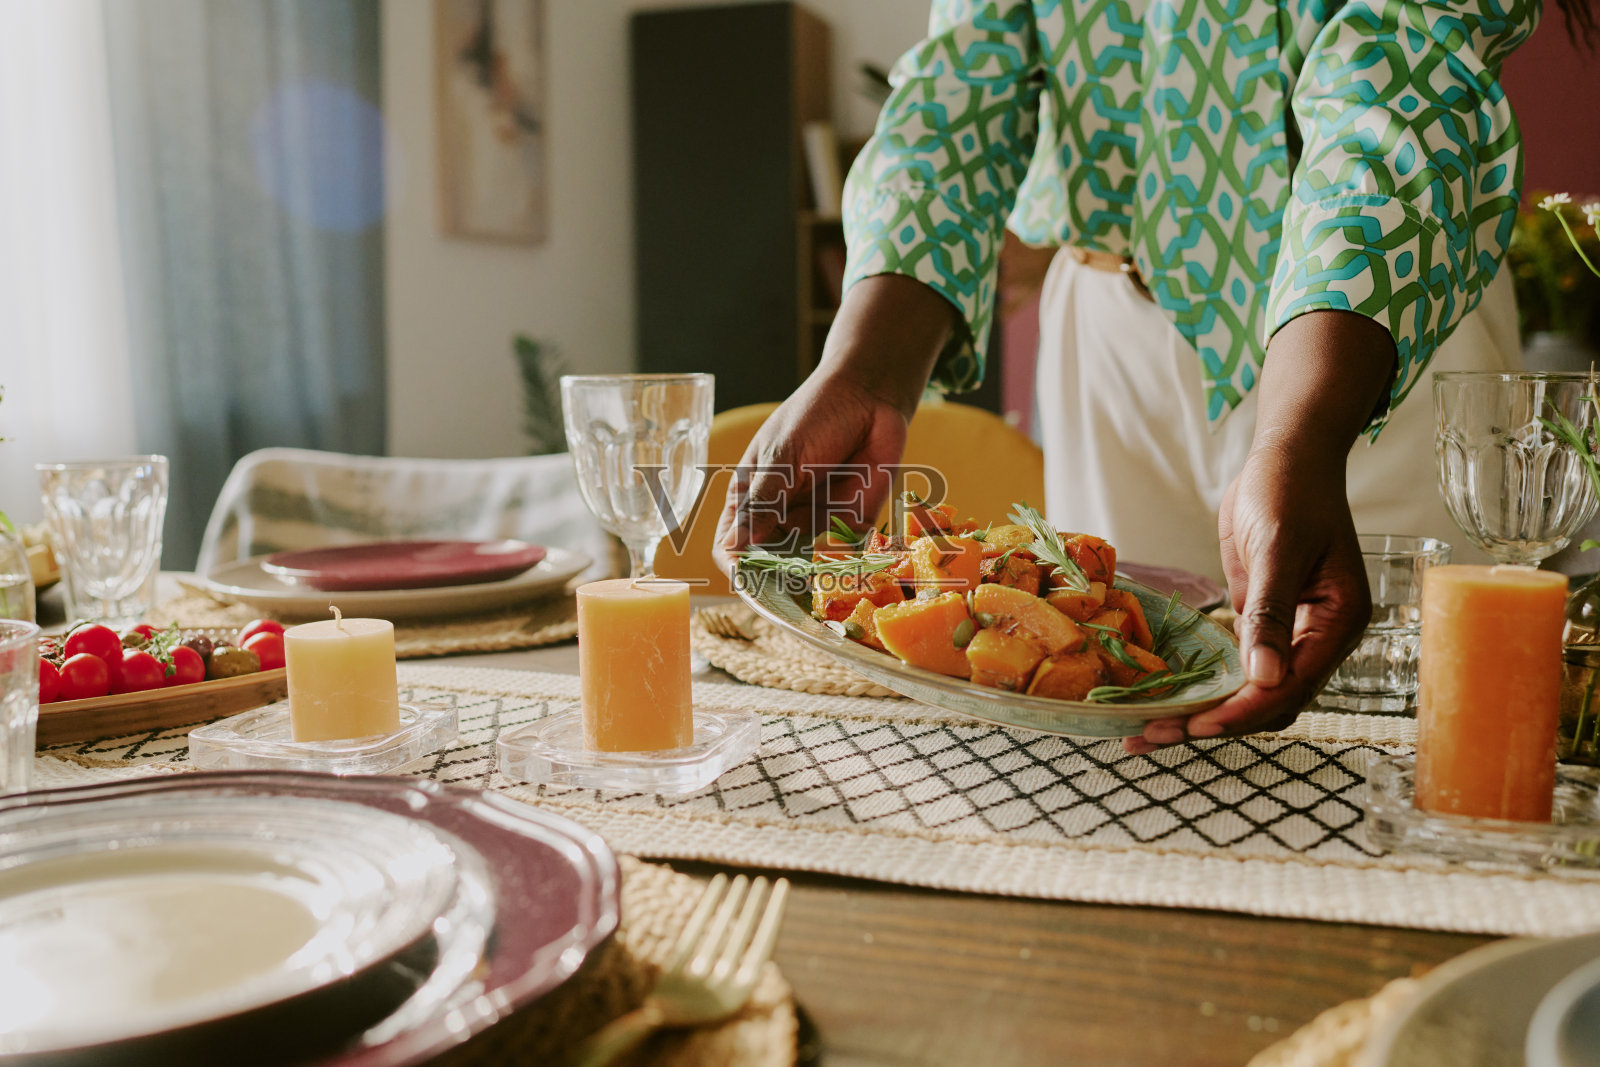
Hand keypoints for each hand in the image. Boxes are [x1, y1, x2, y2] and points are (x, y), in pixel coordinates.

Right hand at [712, 369, 911, 572]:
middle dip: (773, 584)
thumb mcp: (783, 457)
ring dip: (808, 580)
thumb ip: (763, 503)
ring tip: (814, 587)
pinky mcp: (851, 526)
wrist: (870, 396)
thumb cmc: (815, 415)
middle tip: (784, 593)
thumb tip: (732, 548)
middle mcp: (780, 517)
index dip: (734, 566)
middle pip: (766, 565)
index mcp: (751, 498)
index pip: (731, 545)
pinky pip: (845, 557)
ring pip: (804, 568)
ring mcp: (814, 523)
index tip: (745, 580)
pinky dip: (846, 568)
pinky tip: (849, 570)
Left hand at [1124, 444, 1369, 753]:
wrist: (1286, 456)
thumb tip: (1264, 678)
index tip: (1194, 725)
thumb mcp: (1279, 548)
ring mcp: (1289, 633)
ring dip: (1201, 712)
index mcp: (1338, 623)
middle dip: (1212, 722)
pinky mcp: (1260, 622)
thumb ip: (1271, 613)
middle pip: (1267, 701)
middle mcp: (1317, 637)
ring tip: (1144, 731)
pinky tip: (1163, 698)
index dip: (1241, 711)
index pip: (1289, 687)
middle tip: (1149, 736)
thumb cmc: (1291, 491)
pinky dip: (1203, 685)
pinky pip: (1234, 666)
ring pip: (1249, 691)